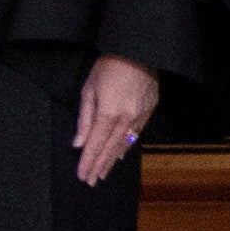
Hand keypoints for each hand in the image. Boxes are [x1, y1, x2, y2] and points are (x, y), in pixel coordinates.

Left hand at [70, 54, 158, 184]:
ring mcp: (141, 114)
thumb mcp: (89, 89)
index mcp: (108, 113)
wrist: (138, 49)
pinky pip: (137, 133)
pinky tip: (121, 154)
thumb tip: (79, 143)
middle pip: (110, 149)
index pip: (95, 145)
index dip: (88, 162)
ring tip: (104, 172)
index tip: (82, 176)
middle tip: (92, 181)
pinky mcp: (150, 109)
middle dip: (99, 166)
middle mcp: (126, 118)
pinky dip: (127, 146)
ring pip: (125, 144)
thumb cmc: (109, 66)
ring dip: (112, 160)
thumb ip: (84, 119)